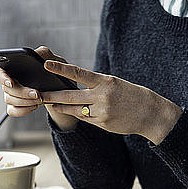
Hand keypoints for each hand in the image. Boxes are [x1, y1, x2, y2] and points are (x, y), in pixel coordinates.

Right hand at [0, 46, 77, 129]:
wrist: (58, 84)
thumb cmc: (50, 69)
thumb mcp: (50, 59)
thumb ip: (43, 53)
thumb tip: (37, 54)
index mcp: (11, 67)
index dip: (1, 77)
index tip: (11, 82)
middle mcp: (8, 81)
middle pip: (6, 89)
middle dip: (21, 92)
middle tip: (36, 93)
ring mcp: (11, 94)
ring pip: (10, 100)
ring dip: (25, 101)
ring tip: (40, 99)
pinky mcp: (15, 106)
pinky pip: (13, 111)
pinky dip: (24, 110)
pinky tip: (35, 106)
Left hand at [41, 60, 181, 143]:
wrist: (150, 113)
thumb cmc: (131, 94)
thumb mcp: (114, 83)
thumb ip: (95, 85)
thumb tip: (75, 88)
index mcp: (105, 81)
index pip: (78, 73)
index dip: (60, 69)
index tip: (46, 65)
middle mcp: (102, 96)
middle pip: (70, 96)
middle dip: (52, 96)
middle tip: (38, 94)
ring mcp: (102, 112)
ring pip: (75, 110)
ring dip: (62, 107)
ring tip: (51, 104)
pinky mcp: (102, 124)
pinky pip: (85, 118)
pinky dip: (79, 114)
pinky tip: (74, 111)